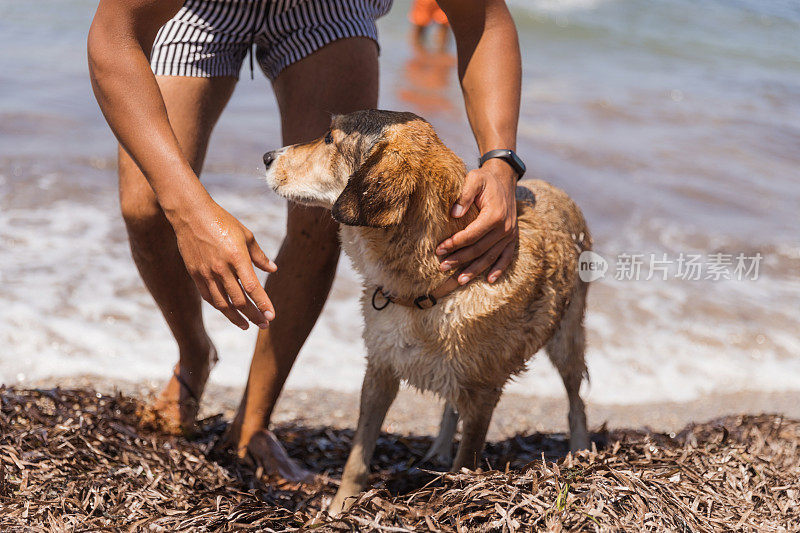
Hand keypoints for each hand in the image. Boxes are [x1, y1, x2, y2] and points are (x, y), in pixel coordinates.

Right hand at [170, 198, 276, 329]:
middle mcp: (221, 268)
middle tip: (264, 324)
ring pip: (223, 304)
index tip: (272, 316)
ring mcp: (206, 273)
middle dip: (254, 315)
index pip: (253, 288)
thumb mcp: (246, 235)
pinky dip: (220, 307)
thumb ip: (259, 255)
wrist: (191, 215)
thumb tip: (273, 269)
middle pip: (239, 300)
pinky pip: (209, 297)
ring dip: (237, 318)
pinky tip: (229, 312)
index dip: (263, 304)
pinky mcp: (195, 274)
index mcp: (237, 257)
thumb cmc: (222, 221)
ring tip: (247, 325)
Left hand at [436, 158, 517, 283]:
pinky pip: (506, 257)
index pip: (471, 235)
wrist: (505, 178)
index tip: (439, 249)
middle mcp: (505, 228)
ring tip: (459, 280)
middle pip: (479, 249)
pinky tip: (489, 280)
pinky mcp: (512, 237)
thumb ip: (465, 195)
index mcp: (495, 215)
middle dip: (460, 260)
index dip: (454, 244)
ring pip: (490, 257)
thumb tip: (454, 213)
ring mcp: (510, 234)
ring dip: (475, 270)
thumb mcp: (474, 179)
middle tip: (442, 267)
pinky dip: (499, 269)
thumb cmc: (486, 180)